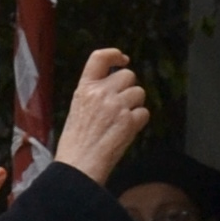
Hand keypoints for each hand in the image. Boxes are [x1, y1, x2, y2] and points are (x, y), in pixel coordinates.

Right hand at [56, 46, 151, 183]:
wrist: (78, 166)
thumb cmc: (75, 143)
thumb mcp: (77, 109)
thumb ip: (94, 94)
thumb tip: (114, 87)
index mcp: (84, 88)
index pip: (99, 57)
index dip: (114, 54)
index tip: (123, 59)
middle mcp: (101, 93)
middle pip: (128, 75)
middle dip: (128, 88)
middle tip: (121, 104)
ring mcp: (117, 106)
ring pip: (139, 93)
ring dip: (135, 105)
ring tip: (122, 120)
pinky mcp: (129, 122)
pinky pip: (144, 112)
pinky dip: (139, 121)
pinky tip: (127, 130)